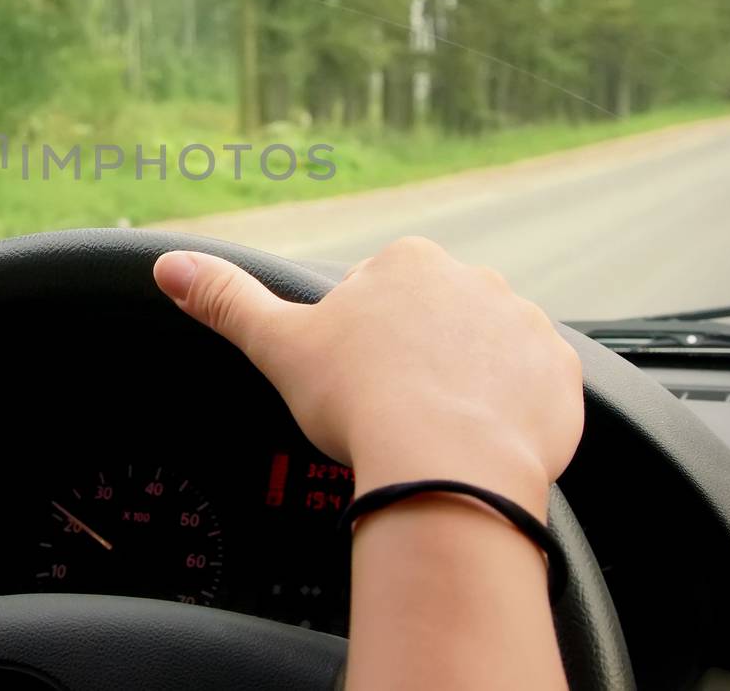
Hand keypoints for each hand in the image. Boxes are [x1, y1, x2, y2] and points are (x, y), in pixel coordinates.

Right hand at [153, 237, 580, 516]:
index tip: (356, 382)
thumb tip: (168, 265)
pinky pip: (533, 389)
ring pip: (486, 353)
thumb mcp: (278, 346)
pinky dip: (510, 413)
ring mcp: (525, 326)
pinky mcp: (560, 374)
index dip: (361, 343)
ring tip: (437, 432)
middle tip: (393, 410)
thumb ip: (226, 300)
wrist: (446, 465)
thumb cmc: (361, 402)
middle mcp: (475, 280)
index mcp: (408, 263)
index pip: (380, 294)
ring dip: (466, 383)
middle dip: (417, 358)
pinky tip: (479, 441)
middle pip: (436, 321)